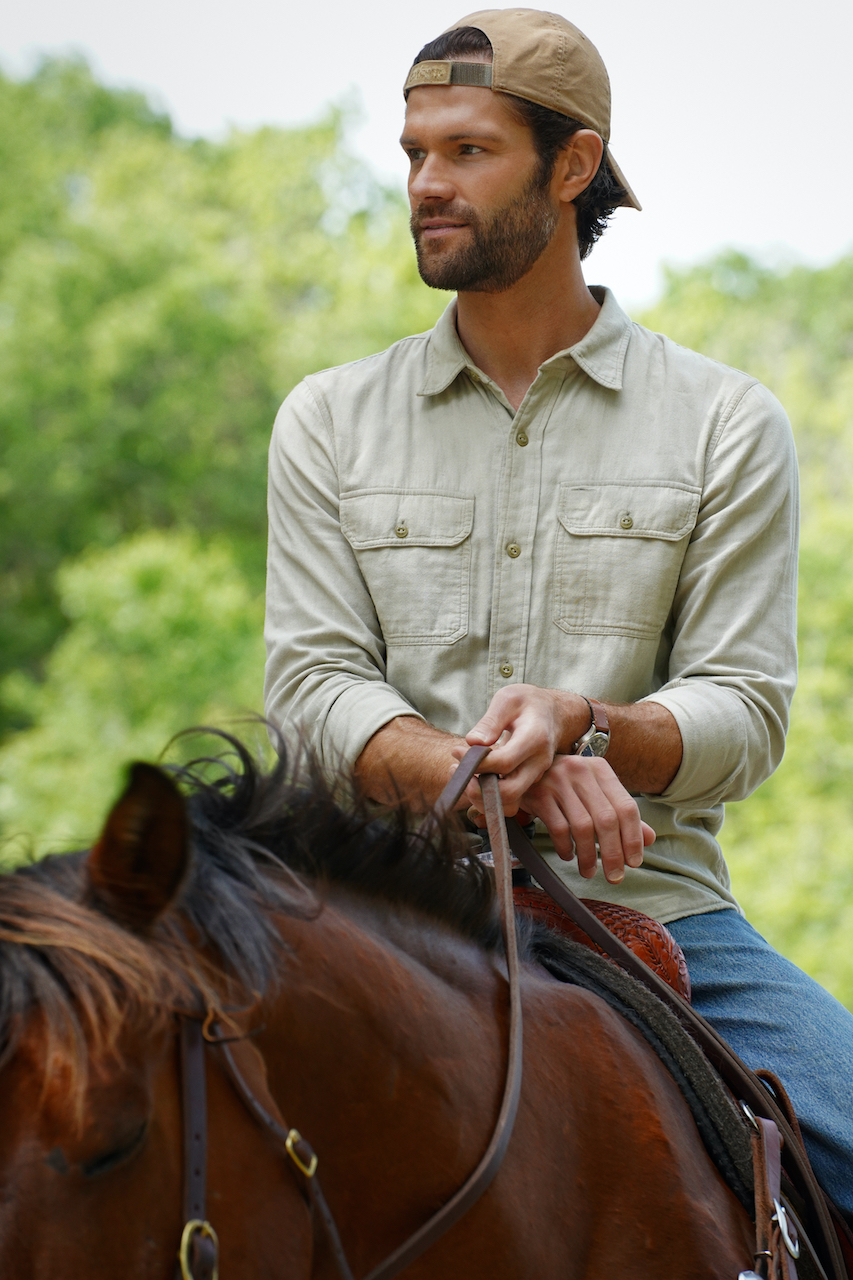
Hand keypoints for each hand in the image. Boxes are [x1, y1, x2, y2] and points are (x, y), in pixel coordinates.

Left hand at [455, 684, 584, 812]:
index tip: (456, 751)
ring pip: (508, 803)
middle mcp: (539, 763)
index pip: (504, 762)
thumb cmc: (528, 703)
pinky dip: (488, 797)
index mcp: (535, 738)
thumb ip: (490, 721)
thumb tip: (472, 742)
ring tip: (462, 775)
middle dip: (476, 787)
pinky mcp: (529, 783)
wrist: (553, 713)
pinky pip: (509, 801)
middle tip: (456, 769)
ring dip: (480, 797)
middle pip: (508, 792)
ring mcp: (535, 776)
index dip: (476, 762)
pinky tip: (474, 779)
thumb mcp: (508, 699)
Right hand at [466, 753, 654, 884]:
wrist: (521, 767)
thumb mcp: (593, 793)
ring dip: (588, 856)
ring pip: (582, 826)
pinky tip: (568, 856)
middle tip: (615, 876)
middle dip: (613, 853)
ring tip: (590, 872)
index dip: (633, 838)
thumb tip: (649, 839)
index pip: (626, 807)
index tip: (634, 862)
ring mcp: (558, 780)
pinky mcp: (538, 793)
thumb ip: (620, 814)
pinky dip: (566, 847)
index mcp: (600, 770)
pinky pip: (558, 828)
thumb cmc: (564, 785)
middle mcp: (581, 771)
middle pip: (606, 819)